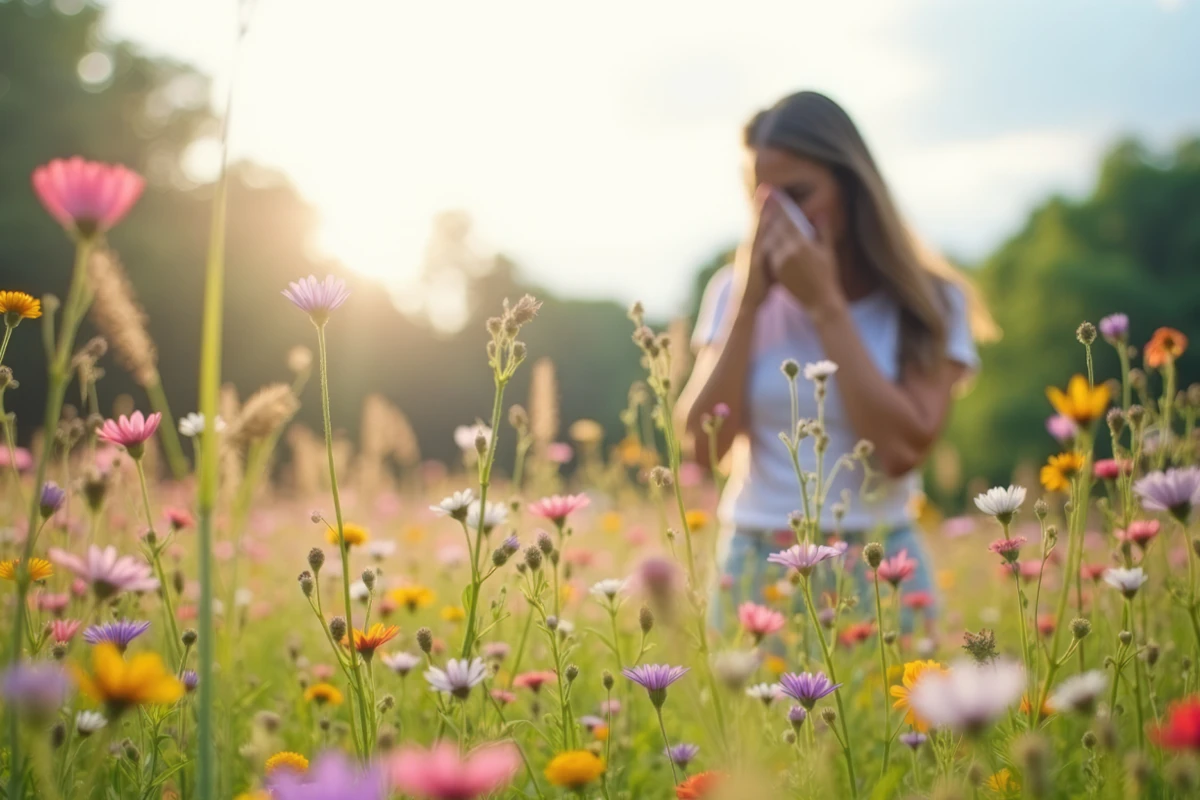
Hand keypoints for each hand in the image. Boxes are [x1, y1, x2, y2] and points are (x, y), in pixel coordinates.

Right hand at [730, 192, 775, 310]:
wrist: (747, 305)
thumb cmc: (760, 289)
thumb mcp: (768, 268)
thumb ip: (774, 255)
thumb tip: (783, 246)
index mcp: (755, 249)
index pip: (761, 226)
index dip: (764, 210)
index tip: (769, 195)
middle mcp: (751, 248)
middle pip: (757, 222)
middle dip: (762, 205)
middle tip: (766, 188)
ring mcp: (750, 254)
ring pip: (756, 228)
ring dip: (761, 212)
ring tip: (766, 198)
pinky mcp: (752, 261)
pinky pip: (758, 241)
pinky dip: (762, 229)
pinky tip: (768, 219)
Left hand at [758, 192, 843, 311]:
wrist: (820, 300)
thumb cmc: (828, 276)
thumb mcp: (828, 251)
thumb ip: (823, 231)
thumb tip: (821, 214)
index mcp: (803, 244)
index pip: (789, 218)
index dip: (780, 204)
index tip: (773, 191)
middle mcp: (790, 251)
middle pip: (776, 225)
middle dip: (770, 209)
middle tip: (763, 194)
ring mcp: (781, 261)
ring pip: (769, 238)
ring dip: (766, 223)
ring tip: (761, 210)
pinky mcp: (776, 270)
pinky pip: (768, 252)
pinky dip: (766, 241)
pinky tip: (762, 232)